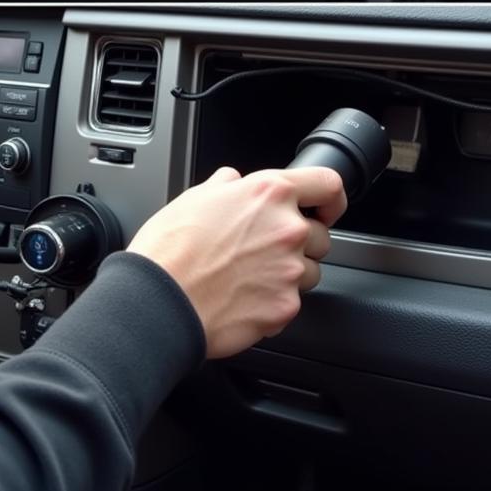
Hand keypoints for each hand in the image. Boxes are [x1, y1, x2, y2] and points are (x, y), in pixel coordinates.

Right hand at [127, 165, 345, 358]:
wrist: (160, 300)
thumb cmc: (170, 249)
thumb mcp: (193, 197)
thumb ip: (226, 186)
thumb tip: (233, 183)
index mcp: (268, 193)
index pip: (328, 185)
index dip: (330, 198)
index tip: (326, 208)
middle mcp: (287, 228)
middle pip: (320, 235)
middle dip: (299, 243)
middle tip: (263, 250)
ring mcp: (290, 270)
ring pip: (309, 272)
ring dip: (288, 274)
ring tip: (248, 276)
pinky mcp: (285, 307)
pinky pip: (291, 302)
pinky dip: (272, 302)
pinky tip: (242, 297)